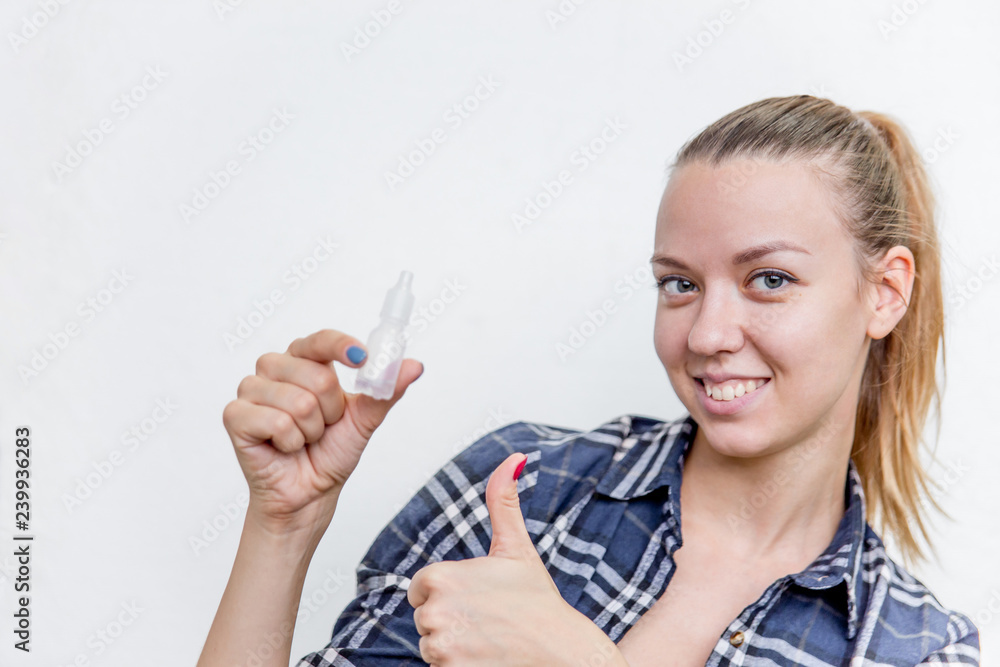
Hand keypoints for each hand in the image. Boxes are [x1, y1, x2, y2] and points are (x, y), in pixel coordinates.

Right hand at [222, 329, 422, 533]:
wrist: (309, 494)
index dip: (342, 346)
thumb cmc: (331, 452)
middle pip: (317, 375)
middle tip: (322, 427)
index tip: (362, 357)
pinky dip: (290, 441)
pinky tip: (283, 447)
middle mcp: (274, 367)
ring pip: (299, 401)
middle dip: (331, 411)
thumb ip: (385, 390)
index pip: (321, 340)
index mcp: (303, 359)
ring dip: (311, 430)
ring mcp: (251, 389)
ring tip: (302, 439)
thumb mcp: (364, 419)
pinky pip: (276, 421)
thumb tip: (415, 366)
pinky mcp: (235, 415)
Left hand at [407, 453, 623, 665]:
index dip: (451, 593)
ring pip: (432, 645)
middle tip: (490, 620)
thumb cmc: (539, 604)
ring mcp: (439, 648)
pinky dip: (459, 666)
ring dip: (455, 646)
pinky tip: (486, 659)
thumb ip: (502, 501)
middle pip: (425, 617)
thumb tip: (513, 458)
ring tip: (489, 641)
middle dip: (453, 620)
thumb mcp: (517, 548)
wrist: (563, 656)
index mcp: (441, 577)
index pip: (422, 588)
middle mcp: (434, 612)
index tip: (480, 598)